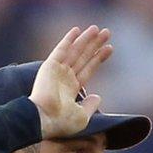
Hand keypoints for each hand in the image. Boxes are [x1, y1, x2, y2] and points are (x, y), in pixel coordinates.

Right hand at [31, 25, 114, 139]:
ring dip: (85, 39)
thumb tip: (97, 97)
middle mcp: (64, 78)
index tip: (109, 48)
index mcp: (71, 89)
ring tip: (98, 29)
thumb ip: (90, 105)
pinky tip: (77, 30)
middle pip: (83, 57)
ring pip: (75, 51)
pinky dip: (68, 40)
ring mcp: (57, 71)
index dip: (98, 58)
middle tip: (107, 32)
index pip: (88, 69)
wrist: (44, 120)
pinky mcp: (50, 66)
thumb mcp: (82, 117)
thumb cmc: (61, 122)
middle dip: (95, 45)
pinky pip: (61, 50)